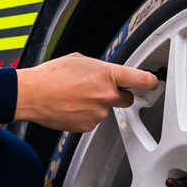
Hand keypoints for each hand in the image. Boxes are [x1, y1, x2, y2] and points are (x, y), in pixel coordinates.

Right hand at [14, 52, 158, 132]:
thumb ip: (99, 68)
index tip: (154, 83)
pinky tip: (72, 106)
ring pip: (106, 109)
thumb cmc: (51, 76)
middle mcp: (106, 95)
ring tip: (76, 96)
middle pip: (127, 99)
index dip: (151, 82)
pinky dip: (86, 114)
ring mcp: (98, 113)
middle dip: (118, 94)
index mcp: (107, 75)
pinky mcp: (88, 126)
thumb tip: (104, 74)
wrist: (32, 94)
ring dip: (96, 104)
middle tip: (100, 89)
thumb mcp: (80, 60)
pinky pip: (93, 119)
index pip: (141, 79)